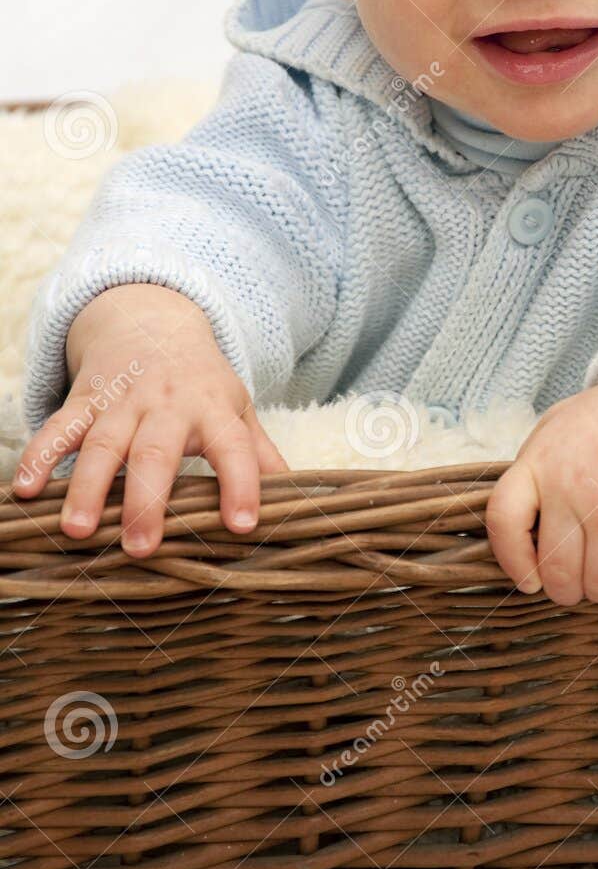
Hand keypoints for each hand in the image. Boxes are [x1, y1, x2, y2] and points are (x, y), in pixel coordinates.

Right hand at [12, 283, 288, 555]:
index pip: (234, 449)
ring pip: (104, 444)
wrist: (151, 321)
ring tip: (79, 530)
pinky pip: (58, 428)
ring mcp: (122, 401)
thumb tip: (299, 502)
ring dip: (88, 487)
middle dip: (147, 500)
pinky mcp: (84, 400)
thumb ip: (260, 455)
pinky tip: (26, 492)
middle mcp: (168, 405)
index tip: (243, 527)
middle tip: (140, 547)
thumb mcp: (237, 409)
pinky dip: (39, 458)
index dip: (241, 485)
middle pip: (158, 452)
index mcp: (214, 410)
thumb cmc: (201, 382)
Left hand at [485, 362, 597, 604]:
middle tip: (578, 583)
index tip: (529, 579)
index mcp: (540, 464)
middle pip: (557, 572)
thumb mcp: (555, 427)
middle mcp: (572, 490)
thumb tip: (522, 529)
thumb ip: (533, 473)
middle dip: (567, 590)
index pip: (504, 522)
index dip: (512, 561)